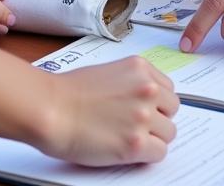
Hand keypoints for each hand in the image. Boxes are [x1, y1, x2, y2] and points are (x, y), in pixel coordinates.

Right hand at [40, 57, 177, 164]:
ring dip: (153, 138)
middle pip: (172, 110)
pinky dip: (147, 155)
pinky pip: (159, 153)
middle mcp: (146, 89)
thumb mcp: (108, 72)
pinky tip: (129, 149)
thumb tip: (143, 98)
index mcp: (139, 68)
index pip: (167, 88)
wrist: (52, 109)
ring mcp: (143, 116)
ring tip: (130, 137)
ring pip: (169, 133)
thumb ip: (131, 82)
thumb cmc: (69, 91)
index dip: (157, 102)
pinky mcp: (135, 144)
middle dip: (158, 119)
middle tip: (137, 125)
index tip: (148, 108)